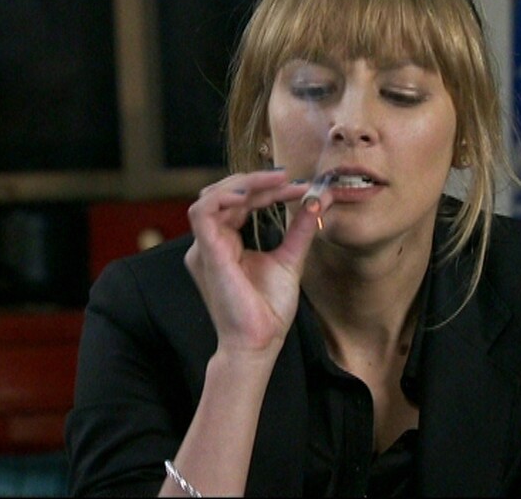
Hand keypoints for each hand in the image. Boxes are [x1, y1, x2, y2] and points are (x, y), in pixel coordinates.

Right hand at [184, 170, 331, 359]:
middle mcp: (211, 242)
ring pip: (213, 196)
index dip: (268, 189)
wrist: (260, 340)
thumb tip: (318, 200)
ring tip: (277, 181)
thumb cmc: (269, 309)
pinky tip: (250, 194)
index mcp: (226, 242)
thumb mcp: (290, 258)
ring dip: (245, 183)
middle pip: (226, 194)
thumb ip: (301, 229)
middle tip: (290, 179)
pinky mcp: (206, 253)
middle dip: (259, 181)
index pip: (241, 202)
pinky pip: (202, 213)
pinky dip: (224, 197)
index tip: (300, 186)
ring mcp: (205, 247)